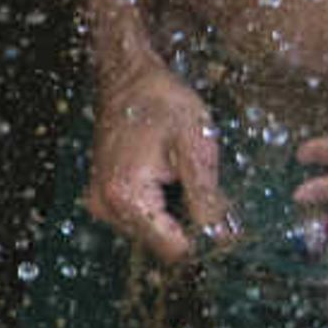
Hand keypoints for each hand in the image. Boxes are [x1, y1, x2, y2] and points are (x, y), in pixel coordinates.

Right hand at [83, 62, 229, 266]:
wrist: (128, 77)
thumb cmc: (163, 104)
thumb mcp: (195, 147)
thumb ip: (207, 199)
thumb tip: (224, 241)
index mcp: (128, 197)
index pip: (174, 249)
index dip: (206, 241)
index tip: (226, 221)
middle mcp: (107, 207)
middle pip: (162, 243)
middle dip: (191, 225)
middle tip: (207, 189)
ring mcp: (101, 203)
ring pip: (153, 232)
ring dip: (177, 215)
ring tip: (185, 177)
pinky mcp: (104, 196)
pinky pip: (141, 218)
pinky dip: (162, 207)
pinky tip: (169, 178)